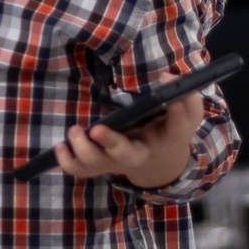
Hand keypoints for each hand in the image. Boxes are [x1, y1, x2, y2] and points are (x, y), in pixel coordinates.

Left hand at [52, 92, 204, 188]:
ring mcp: (118, 163)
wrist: (158, 160)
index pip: (176, 126)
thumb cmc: (169, 128)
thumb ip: (187, 97)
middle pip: (127, 156)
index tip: (165, 79)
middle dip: (111, 143)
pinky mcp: (101, 166)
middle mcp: (141, 155)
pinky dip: (68, 162)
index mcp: (167, 140)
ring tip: (75, 130)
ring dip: (83, 150)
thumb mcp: (187, 114)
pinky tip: (61, 146)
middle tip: (97, 128)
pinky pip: (82, 171)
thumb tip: (169, 77)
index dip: (175, 107)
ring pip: (99, 165)